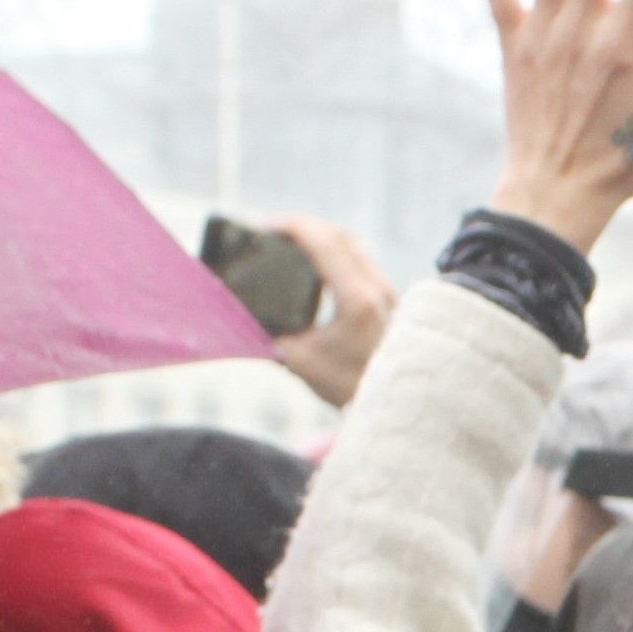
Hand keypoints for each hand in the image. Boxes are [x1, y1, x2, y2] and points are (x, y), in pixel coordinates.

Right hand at [263, 214, 397, 406]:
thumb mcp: (300, 363)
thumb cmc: (349, 388)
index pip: (324, 242)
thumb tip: (238, 314)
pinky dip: (337, 249)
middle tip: (273, 231)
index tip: (265, 226)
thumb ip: (268, 337)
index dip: (292, 226)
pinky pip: (362, 258)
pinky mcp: (390, 297)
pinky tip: (318, 257)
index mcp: (357, 300)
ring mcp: (388, 291)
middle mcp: (377, 289)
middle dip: (304, 226)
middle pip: (339, 234)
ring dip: (322, 234)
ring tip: (292, 240)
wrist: (394, 405)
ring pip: (354, 244)